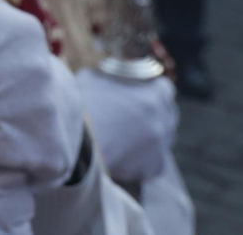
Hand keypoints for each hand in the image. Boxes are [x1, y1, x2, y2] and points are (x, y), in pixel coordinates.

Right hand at [75, 69, 176, 183]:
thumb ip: (114, 77)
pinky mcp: (154, 166)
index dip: (151, 91)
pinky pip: (154, 161)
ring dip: (148, 136)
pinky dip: (141, 160)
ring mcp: (160, 145)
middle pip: (167, 114)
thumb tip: (115, 77)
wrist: (74, 141)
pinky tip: (122, 155)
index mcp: (152, 94)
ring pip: (161, 138)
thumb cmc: (81, 106)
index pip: (164, 89)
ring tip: (123, 138)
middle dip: (154, 114)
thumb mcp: (94, 78)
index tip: (140, 94)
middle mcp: (162, 119)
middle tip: (131, 117)